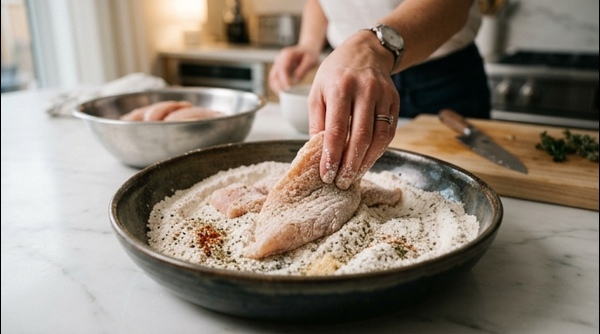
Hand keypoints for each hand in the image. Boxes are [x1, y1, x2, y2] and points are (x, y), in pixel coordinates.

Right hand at [268, 46, 319, 93]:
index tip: (288, 88)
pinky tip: (284, 93)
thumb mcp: (310, 60)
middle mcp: (280, 59)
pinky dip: (277, 87)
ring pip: (272, 78)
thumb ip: (303, 69)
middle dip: (278, 86)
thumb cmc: (309, 54)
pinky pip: (275, 80)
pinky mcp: (278, 70)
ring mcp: (277, 64)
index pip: (282, 68)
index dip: (284, 79)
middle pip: (274, 74)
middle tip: (285, 95)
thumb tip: (296, 79)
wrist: (307, 49)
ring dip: (276, 88)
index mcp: (287, 55)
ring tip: (284, 96)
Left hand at [307, 31, 398, 189]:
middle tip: (341, 182)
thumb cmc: (336, 73)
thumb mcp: (317, 91)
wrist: (365, 50)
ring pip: (378, 137)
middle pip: (360, 136)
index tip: (327, 174)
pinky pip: (389, 132)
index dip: (332, 156)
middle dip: (350, 164)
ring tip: (354, 175)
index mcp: (339, 88)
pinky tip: (367, 160)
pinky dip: (379, 150)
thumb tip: (317, 152)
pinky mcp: (395, 101)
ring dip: (367, 161)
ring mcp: (383, 95)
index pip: (336, 129)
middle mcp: (364, 90)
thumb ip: (317, 121)